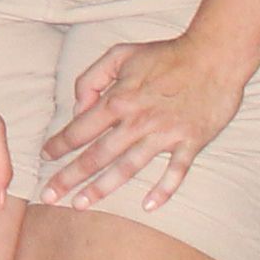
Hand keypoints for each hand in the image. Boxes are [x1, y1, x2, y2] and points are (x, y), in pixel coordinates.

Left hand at [38, 33, 247, 212]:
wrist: (215, 56)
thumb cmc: (166, 54)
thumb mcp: (120, 54)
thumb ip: (92, 78)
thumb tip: (78, 107)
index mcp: (118, 100)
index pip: (80, 129)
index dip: (58, 145)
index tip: (44, 157)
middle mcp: (137, 121)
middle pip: (96, 156)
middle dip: (69, 178)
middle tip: (49, 196)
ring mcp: (165, 134)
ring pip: (127, 168)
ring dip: (102, 189)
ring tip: (81, 205)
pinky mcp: (191, 141)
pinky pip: (176, 172)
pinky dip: (163, 190)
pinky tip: (148, 206)